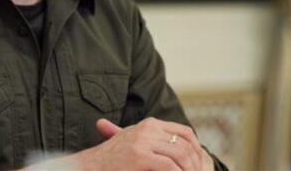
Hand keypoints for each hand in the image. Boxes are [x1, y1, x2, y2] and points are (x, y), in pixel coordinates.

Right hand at [71, 117, 214, 170]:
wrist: (91, 164)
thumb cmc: (112, 158)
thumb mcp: (133, 140)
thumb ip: (153, 139)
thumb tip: (179, 148)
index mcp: (150, 124)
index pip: (184, 132)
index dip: (196, 148)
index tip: (199, 163)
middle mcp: (148, 129)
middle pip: (184, 144)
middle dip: (195, 162)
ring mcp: (143, 142)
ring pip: (180, 155)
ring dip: (189, 170)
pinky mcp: (140, 156)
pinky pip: (169, 166)